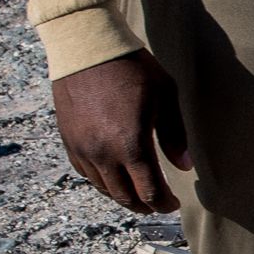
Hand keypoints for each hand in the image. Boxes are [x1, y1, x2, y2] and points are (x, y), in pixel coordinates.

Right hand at [51, 50, 190, 213]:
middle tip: (157, 205)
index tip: (173, 204)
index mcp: (131, 145)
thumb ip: (175, 134)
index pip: (150, 191)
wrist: (86, 47)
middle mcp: (104, 153)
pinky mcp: (69, 141)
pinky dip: (102, 182)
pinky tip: (113, 179)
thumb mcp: (164, 96)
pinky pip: (85, 173)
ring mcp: (83, 149)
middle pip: (125, 197)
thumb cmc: (131, 67)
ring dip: (123, 197)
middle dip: (144, 206)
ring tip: (137, 196)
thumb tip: (185, 166)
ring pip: (104, 188)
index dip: (164, 203)